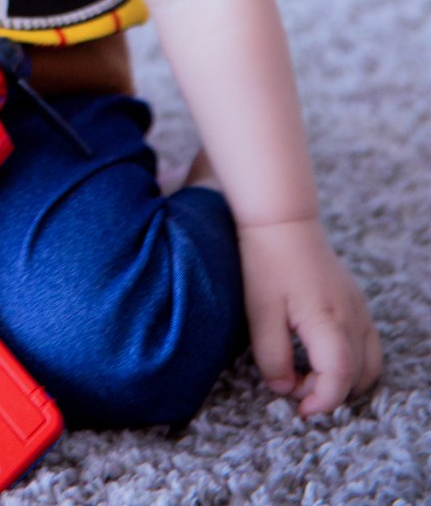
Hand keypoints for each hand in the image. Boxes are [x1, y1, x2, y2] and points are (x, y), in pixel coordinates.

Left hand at [239, 217, 380, 416]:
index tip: (297, 408)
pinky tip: (322, 357)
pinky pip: (368, 346)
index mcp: (327, 319)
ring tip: (307, 374)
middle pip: (357, 376)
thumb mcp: (259, 313)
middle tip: (293, 385)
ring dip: (344, 381)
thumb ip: (272, 357)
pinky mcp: (357, 304)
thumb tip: (285, 389)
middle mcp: (352, 317)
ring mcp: (359, 309)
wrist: (281, 221)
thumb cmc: (267, 264)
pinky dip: (353, 364)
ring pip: (369, 365)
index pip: (340, 377)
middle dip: (327, 393)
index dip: (322, 401)